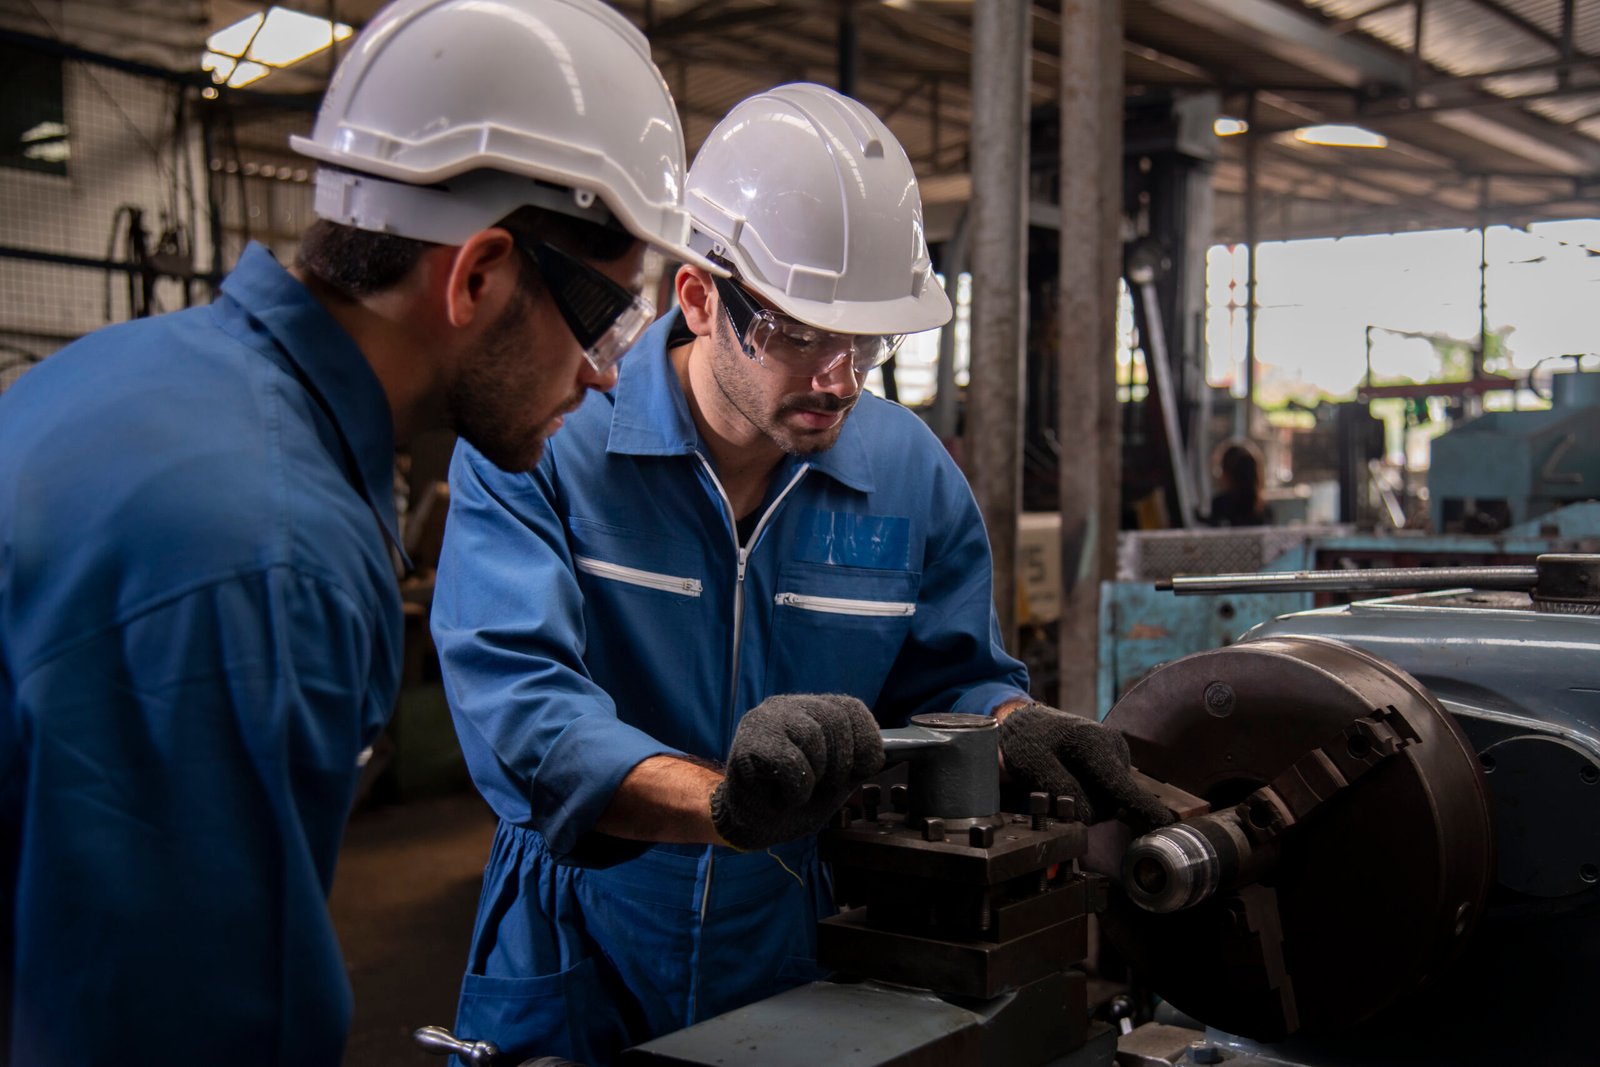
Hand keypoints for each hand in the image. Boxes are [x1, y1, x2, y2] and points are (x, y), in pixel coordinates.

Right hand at [710, 694, 884, 850]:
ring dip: (815, 777)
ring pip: (811, 737)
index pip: (850, 708)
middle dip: (840, 763)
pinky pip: (790, 762)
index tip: (864, 767)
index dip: (866, 739)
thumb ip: (858, 763)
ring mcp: (764, 721)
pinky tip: (784, 796)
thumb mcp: (838, 781)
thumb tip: (888, 753)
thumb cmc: (795, 801)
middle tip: (823, 785)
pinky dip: (797, 789)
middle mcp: (787, 707)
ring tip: (800, 790)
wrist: (755, 827)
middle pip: (834, 719)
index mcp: (811, 711)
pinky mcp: (747, 744)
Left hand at [998, 704, 1173, 830]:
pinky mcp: (1114, 764)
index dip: (1145, 810)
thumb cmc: (1027, 741)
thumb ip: (1061, 790)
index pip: (1123, 787)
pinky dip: (1088, 794)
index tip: (1168, 825)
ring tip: (1058, 778)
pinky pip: (1106, 792)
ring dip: (1085, 801)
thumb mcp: (1033, 765)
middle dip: (1085, 807)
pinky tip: (1071, 779)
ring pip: (1108, 799)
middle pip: (1111, 801)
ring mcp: (1117, 756)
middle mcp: (1114, 749)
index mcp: (1096, 745)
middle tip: (1050, 791)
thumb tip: (1089, 816)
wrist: (1026, 722)